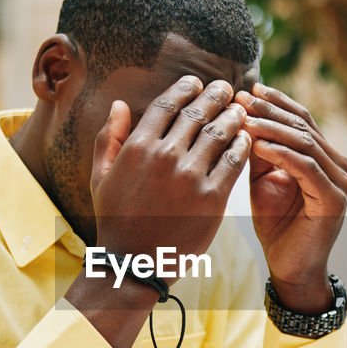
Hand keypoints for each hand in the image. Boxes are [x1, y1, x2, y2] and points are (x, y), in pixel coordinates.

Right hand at [91, 75, 251, 269]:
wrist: (134, 264)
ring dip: (232, 117)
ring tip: (240, 111)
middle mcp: (165, 156)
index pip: (167, 104)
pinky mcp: (212, 198)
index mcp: (138, 147)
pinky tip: (246, 140)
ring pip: (219, 133)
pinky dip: (242, 146)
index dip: (185, 88)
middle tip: (226, 87)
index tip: (196, 82)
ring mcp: (190, 177)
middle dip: (214, 95)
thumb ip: (109, 139)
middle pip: (197, 113)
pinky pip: (233, 162)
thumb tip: (118, 104)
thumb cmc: (115, 220)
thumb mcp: (100, 178)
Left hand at [236, 83, 346, 313]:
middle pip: (303, 126)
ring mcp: (341, 182)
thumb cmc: (276, 226)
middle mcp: (339, 165)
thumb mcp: (262, 180)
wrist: (290, 268)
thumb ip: (259, 151)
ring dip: (272, 128)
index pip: (302, 119)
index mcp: (325, 157)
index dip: (275, 102)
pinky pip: (306, 167)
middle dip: (270, 110)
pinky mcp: (333, 199)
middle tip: (242, 98)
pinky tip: (258, 144)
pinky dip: (280, 153)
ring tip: (244, 118)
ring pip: (304, 143)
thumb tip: (241, 115)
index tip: (247, 90)